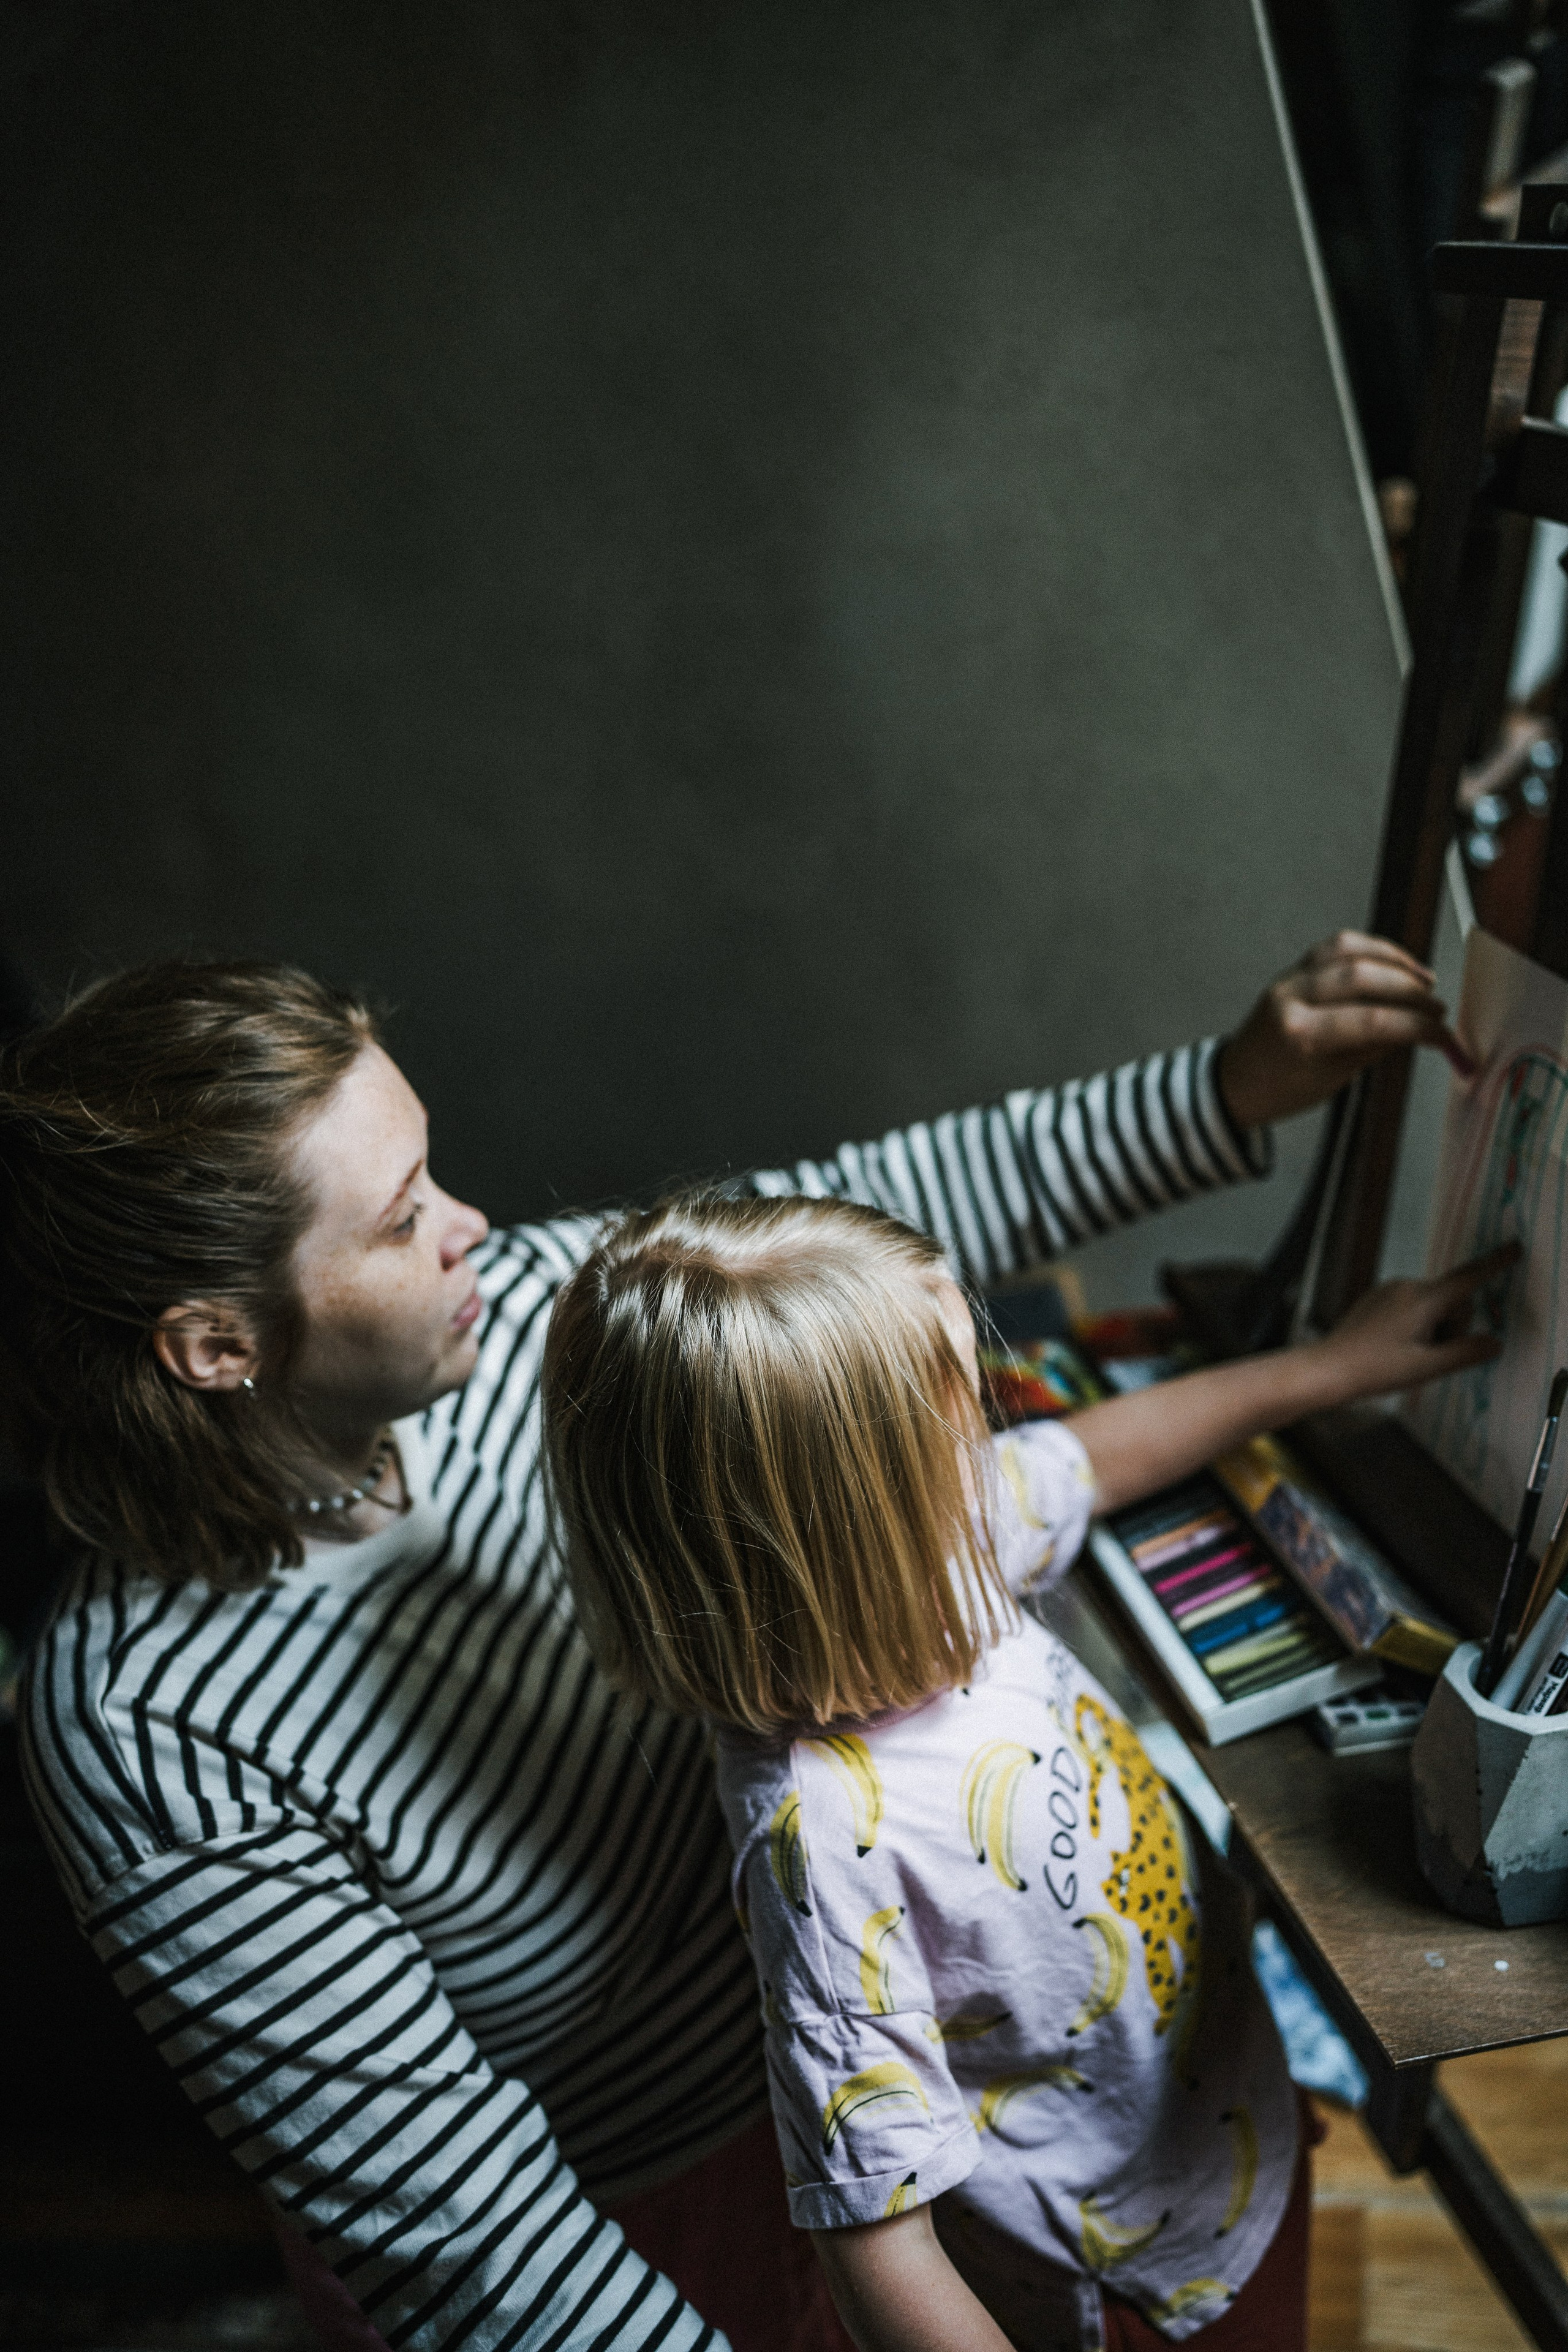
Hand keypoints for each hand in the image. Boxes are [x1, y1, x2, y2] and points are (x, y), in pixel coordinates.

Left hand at [1217, 932, 1464, 1128]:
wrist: (1237, 1080)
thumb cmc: (1282, 1088)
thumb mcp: (1334, 1078)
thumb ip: (1375, 1046)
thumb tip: (1420, 1028)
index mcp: (1299, 1035)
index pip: (1371, 1021)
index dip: (1416, 1027)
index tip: (1444, 1036)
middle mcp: (1291, 998)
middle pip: (1362, 977)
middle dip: (1409, 991)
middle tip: (1437, 1009)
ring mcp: (1289, 977)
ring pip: (1349, 950)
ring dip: (1394, 961)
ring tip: (1425, 981)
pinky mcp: (1294, 968)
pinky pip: (1336, 945)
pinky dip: (1371, 949)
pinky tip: (1396, 965)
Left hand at [1311, 1245, 1516, 1404]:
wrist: (1328, 1368)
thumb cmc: (1375, 1369)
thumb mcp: (1427, 1368)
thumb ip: (1466, 1353)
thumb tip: (1495, 1342)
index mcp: (1422, 1300)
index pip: (1469, 1279)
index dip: (1495, 1265)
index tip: (1515, 1248)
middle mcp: (1407, 1286)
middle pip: (1452, 1301)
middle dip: (1452, 1327)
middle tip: (1429, 1356)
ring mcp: (1390, 1290)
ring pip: (1433, 1305)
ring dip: (1433, 1328)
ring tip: (1407, 1354)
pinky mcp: (1378, 1298)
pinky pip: (1412, 1306)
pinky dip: (1416, 1324)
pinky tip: (1394, 1347)